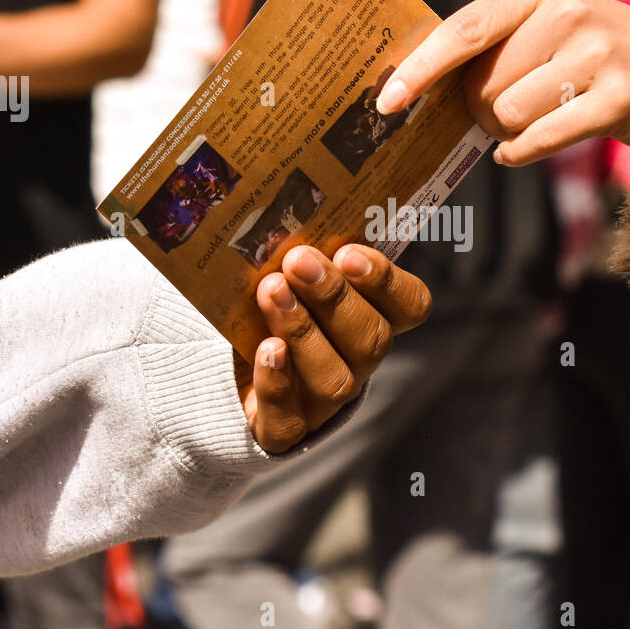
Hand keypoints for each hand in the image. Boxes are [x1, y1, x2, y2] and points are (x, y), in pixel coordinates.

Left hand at [235, 243, 430, 452]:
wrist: (220, 371)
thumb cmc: (265, 304)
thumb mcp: (286, 273)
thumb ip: (301, 247)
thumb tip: (284, 196)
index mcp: (370, 317)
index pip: (410, 306)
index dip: (387, 282)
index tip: (350, 253)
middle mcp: (356, 362)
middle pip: (371, 340)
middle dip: (336, 298)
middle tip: (299, 262)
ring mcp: (322, 403)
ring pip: (335, 379)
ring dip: (305, 331)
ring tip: (271, 291)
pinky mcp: (283, 431)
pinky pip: (289, 419)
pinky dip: (278, 383)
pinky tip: (265, 350)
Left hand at [374, 0, 629, 164]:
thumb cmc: (609, 61)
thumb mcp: (556, 31)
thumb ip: (500, 47)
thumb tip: (424, 87)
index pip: (462, 29)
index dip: (419, 68)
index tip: (385, 101)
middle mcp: (566, 12)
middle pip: (481, 86)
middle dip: (483, 113)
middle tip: (514, 112)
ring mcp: (594, 52)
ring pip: (507, 115)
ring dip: (509, 133)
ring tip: (541, 122)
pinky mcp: (616, 97)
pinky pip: (539, 138)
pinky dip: (523, 153)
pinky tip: (521, 151)